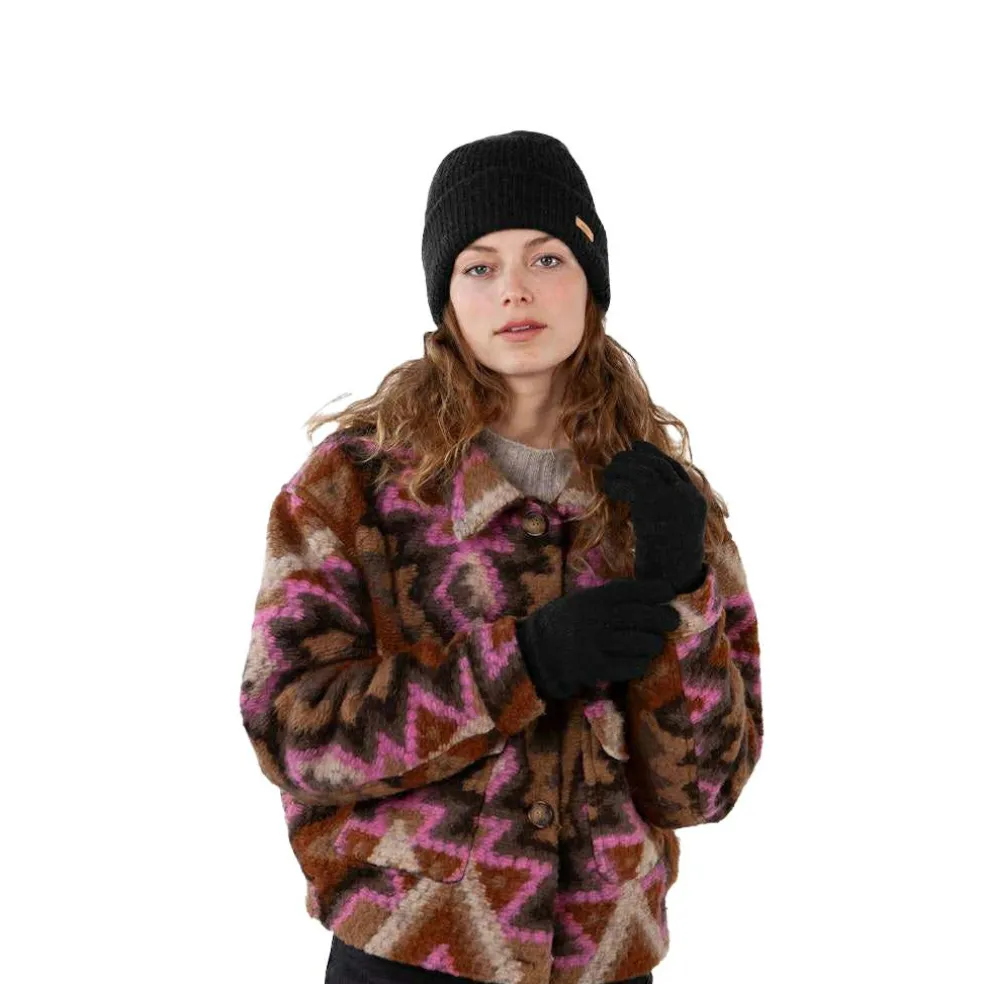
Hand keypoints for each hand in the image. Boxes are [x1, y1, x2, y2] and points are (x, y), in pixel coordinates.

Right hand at [514, 578, 680, 700]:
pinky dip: (640, 664)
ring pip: (640, 642)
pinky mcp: (594, 667)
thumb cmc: (562, 624)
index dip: (653, 590)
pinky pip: (630, 666)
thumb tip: (647, 598)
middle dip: (662, 618)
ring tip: (655, 644)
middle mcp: (594, 618)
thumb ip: (607, 600)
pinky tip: (640, 662)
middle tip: (672, 621)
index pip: (628, 590)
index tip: (669, 592)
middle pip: (640, 616)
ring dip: (654, 643)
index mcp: (591, 599)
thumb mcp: (579, 602)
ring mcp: (594, 644)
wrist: (533, 652)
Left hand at [601, 439, 707, 591]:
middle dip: (637, 456)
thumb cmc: (669, 562)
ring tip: (609, 473)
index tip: (638, 447)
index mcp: (697, 501)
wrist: (670, 577)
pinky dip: (617, 482)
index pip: (675, 469)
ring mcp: (672, 497)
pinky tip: (608, 489)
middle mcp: (687, 495)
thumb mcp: (675, 533)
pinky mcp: (653, 501)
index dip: (655, 455)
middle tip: (619, 456)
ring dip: (623, 468)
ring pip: (645, 468)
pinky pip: (632, 482)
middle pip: (660, 464)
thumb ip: (669, 513)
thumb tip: (647, 500)